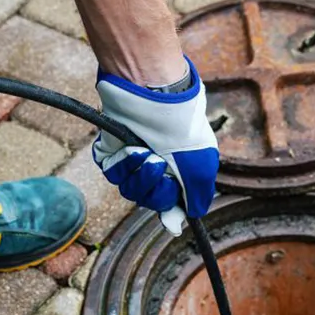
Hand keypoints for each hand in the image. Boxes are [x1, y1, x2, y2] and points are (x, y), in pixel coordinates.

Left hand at [93, 57, 218, 234]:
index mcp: (177, 170)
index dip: (168, 208)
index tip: (170, 214)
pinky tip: (133, 147)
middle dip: (155, 189)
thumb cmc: (182, 129)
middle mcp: (155, 167)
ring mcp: (133, 160)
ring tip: (147, 152)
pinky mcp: (112, 152)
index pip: (169, 202)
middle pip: (148, 200)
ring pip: (130, 189)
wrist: (156, 97)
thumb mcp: (201, 166)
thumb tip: (190, 217)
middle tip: (160, 166)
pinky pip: (114, 173)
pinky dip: (125, 164)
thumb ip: (198, 196)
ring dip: (140, 175)